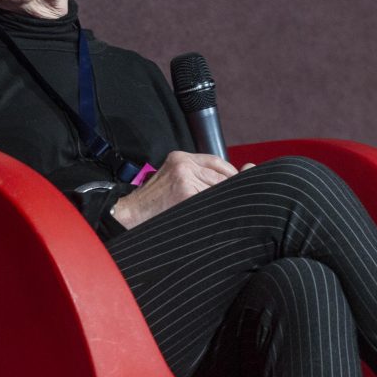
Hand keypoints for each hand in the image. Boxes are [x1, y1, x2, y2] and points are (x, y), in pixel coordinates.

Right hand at [110, 150, 251, 229]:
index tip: (235, 188)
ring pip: (219, 189)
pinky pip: (212, 201)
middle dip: (228, 192)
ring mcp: (185, 177)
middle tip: (229, 206)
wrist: (129, 216)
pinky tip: (208, 218)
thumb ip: (201, 176)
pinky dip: (215, 211)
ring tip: (214, 214)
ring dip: (222, 203)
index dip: (229, 177)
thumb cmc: (152, 204)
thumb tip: (247, 170)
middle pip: (221, 176)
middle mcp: (184, 164)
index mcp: (179, 158)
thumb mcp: (172, 181)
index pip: (217, 163)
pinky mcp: (186, 192)